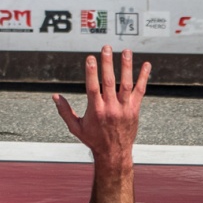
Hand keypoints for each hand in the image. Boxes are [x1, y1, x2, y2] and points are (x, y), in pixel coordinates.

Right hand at [52, 45, 147, 170]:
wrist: (114, 153)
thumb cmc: (93, 140)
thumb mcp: (76, 128)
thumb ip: (65, 111)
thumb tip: (55, 96)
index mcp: (96, 111)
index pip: (93, 87)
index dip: (91, 72)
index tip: (90, 58)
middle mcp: (111, 108)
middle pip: (109, 82)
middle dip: (108, 63)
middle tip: (106, 48)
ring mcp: (124, 108)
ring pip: (126, 84)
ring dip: (126, 66)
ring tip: (125, 51)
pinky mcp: (134, 109)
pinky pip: (140, 91)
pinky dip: (143, 77)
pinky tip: (146, 65)